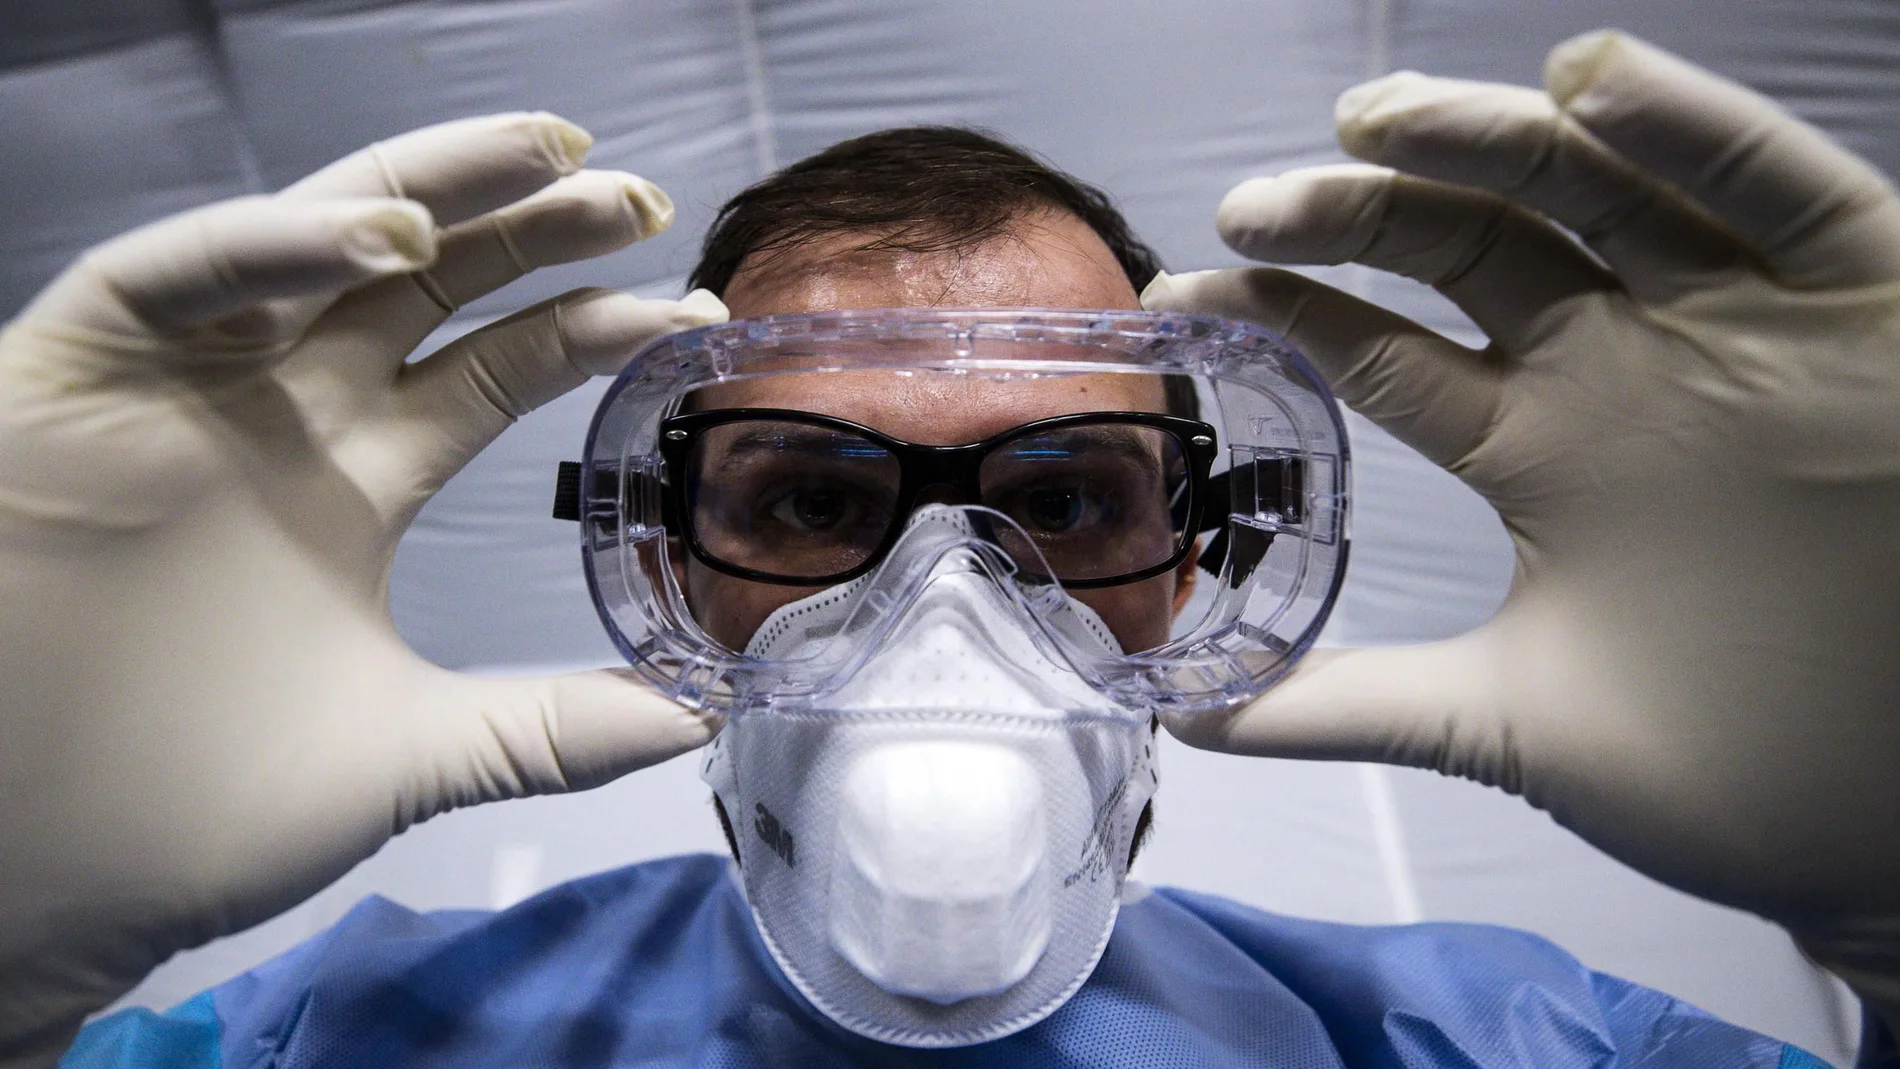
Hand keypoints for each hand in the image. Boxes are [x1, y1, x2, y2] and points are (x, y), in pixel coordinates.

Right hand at [0, 114, 725, 1062]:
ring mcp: (186, 384)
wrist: (35, 870)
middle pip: (426, 280)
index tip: (696, 314)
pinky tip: (390, 236)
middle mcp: (282, 411)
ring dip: (432, 188)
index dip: (591, 328)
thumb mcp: (411, 756)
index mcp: (356, 478)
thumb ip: (552, 730)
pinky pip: (181, 273)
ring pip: (316, 238)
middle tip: (641, 196)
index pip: (495, 368)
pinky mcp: (79, 371)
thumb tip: (700, 717)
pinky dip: (282, 245)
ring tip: (552, 155)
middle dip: (534, 228)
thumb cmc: (193, 806)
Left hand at [1144, 31, 1899, 1020]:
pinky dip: (1691, 131)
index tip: (1182, 298)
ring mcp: (1735, 325)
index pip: (1383, 356)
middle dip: (1356, 214)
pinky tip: (1589, 84)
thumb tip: (1191, 715)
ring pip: (1597, 191)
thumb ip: (1350, 709)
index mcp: (1537, 444)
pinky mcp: (1863, 303)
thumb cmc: (1728, 760)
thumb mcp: (1505, 724)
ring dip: (1485, 142)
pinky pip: (1775, 189)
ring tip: (1375, 120)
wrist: (1898, 817)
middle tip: (1251, 209)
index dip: (1283, 316)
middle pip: (1467, 246)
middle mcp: (1620, 366)